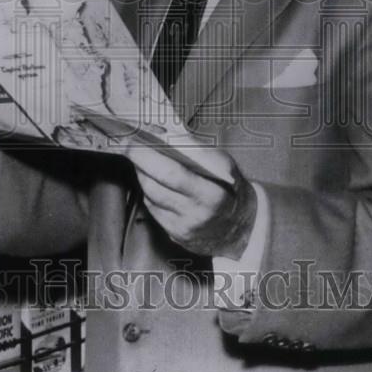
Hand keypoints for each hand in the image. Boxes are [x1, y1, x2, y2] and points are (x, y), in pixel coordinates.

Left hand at [125, 144, 256, 257]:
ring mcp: (183, 228)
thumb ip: (197, 151)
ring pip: (150, 197)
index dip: (150, 156)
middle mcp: (195, 215)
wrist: (242, 228)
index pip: (172, 174)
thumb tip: (165, 135)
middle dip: (139, 162)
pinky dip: (148, 191)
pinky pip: (153, 210)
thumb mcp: (224, 165)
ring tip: (139, 157)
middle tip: (128, 144)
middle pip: (155, 186)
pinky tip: (150, 178)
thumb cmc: (232, 189)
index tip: (136, 139)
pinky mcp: (175, 236)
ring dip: (141, 174)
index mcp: (212, 195)